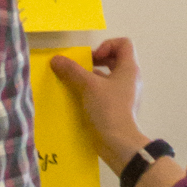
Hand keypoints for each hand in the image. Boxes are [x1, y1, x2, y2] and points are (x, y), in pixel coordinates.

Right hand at [50, 38, 145, 168]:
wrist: (118, 142)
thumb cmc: (108, 108)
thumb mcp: (88, 86)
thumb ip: (72, 70)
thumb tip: (56, 59)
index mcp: (129, 69)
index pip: (124, 43)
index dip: (107, 45)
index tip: (93, 58)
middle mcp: (131, 79)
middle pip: (116, 59)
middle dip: (97, 60)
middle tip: (82, 69)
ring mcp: (126, 94)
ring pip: (109, 76)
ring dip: (92, 76)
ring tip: (77, 83)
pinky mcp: (119, 107)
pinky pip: (107, 91)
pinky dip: (94, 91)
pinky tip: (80, 98)